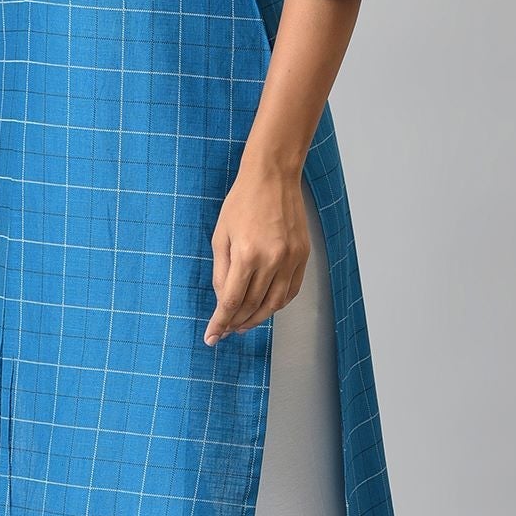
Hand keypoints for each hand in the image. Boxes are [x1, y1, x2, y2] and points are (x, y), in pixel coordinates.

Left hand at [204, 166, 309, 344]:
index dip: (220, 323)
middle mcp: (272, 260)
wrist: (273, 177)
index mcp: (246, 254)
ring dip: (257, 318)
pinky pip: (291, 291)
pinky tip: (265, 307)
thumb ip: (221, 272)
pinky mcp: (303, 255)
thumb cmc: (242, 203)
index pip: (231, 302)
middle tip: (225, 331)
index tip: (211, 337)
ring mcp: (291, 259)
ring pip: (274, 304)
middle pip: (252, 306)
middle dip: (236, 323)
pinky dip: (277, 304)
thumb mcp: (220, 236)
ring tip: (243, 324)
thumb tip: (223, 302)